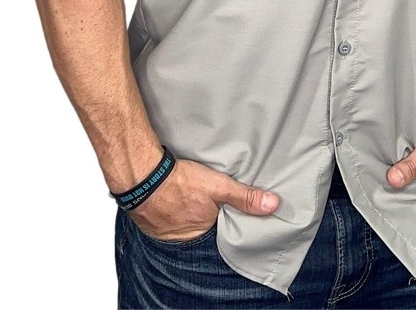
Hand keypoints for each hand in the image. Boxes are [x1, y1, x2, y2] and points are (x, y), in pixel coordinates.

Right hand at [127, 158, 279, 240]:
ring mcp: (164, 232)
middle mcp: (183, 238)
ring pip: (181, 224)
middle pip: (200, 227)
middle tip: (203, 199)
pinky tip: (170, 197)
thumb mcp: (218, 187)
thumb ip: (244, 197)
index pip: (219, 230)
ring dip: (184, 213)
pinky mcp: (149, 222)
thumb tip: (273, 205)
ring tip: (187, 196)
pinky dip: (167, 210)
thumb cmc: (180, 182)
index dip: (223, 218)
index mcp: (203, 232)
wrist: (143, 176)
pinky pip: (163, 220)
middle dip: (203, 216)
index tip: (223, 208)